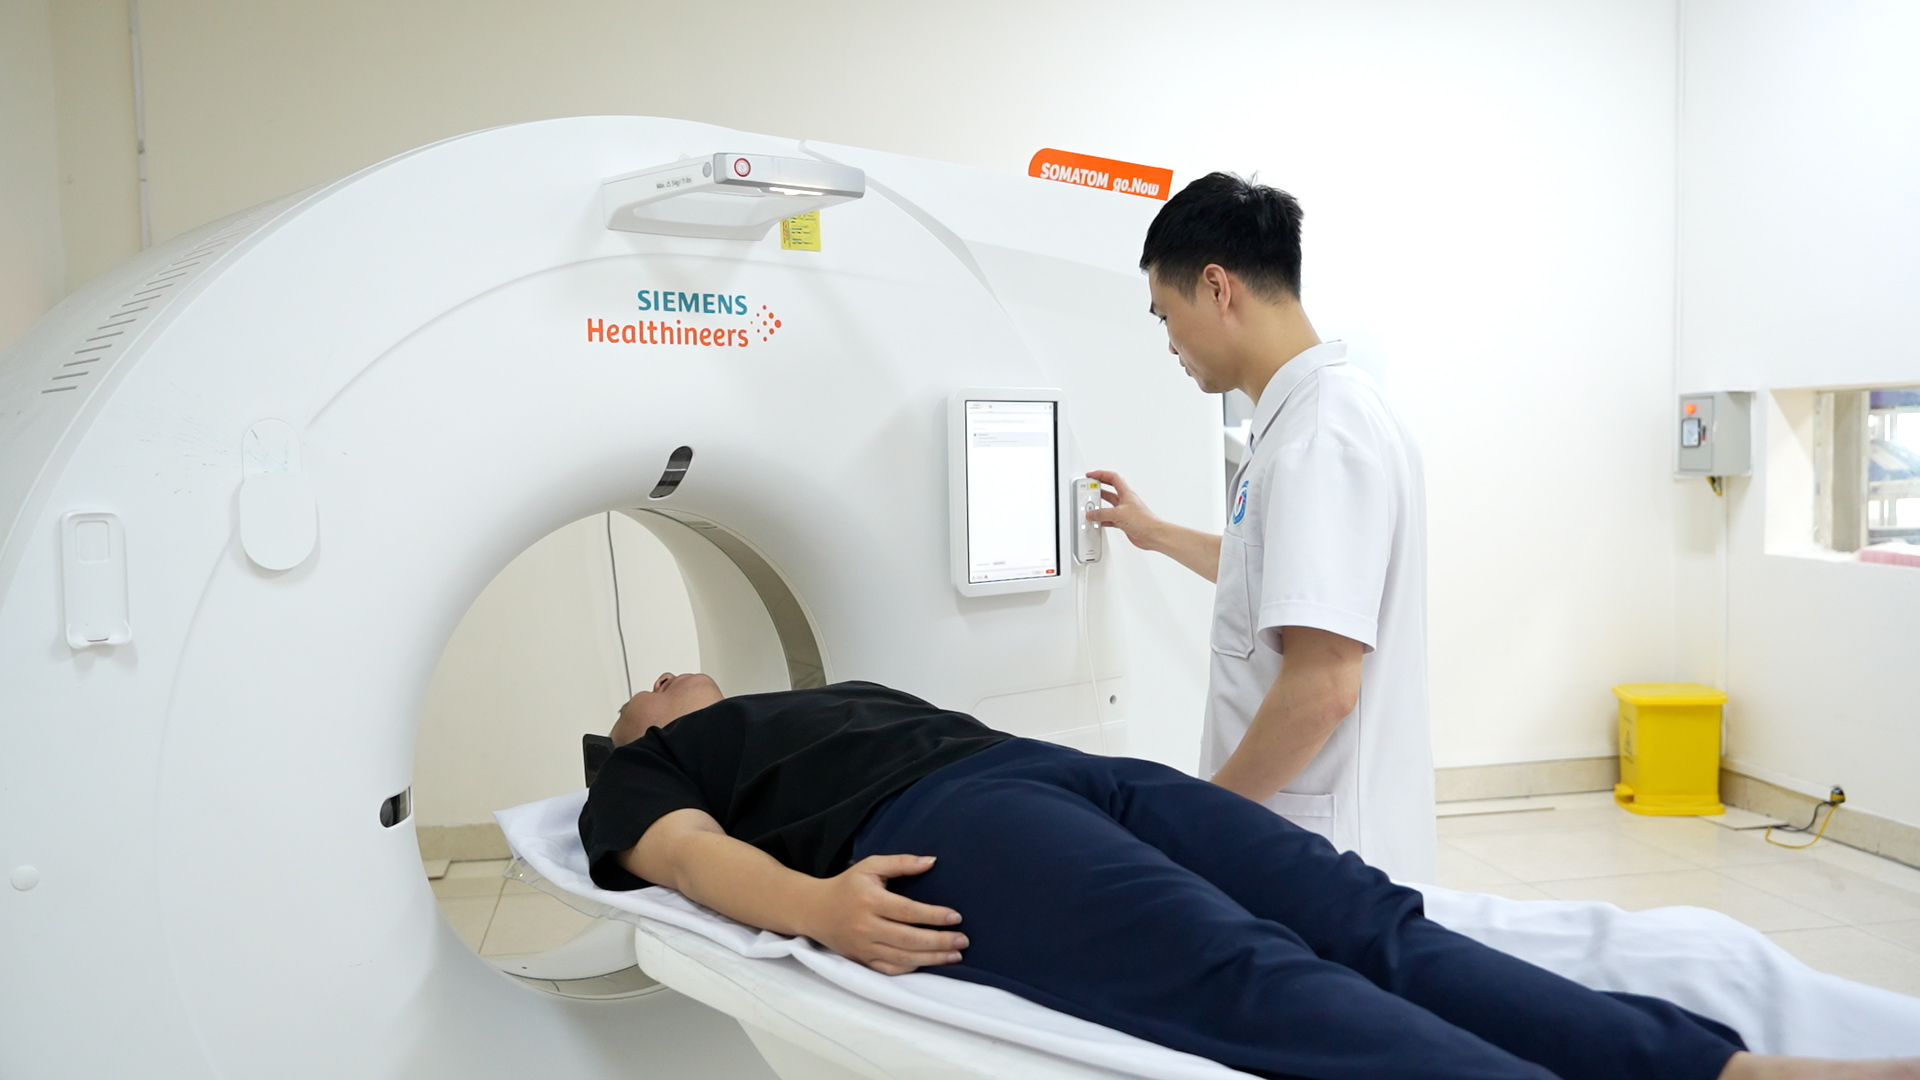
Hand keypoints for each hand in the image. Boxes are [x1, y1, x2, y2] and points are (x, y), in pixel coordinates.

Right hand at [798, 854, 966, 974]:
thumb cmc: (847, 885)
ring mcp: (864, 947)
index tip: (956, 917)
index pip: (908, 911)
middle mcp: (866, 926)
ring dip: (932, 958)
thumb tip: (931, 861)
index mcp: (870, 900)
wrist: (815, 910)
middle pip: (908, 938)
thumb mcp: (870, 866)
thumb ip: (901, 863)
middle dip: (939, 941)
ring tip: (955, 955)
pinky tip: (929, 962)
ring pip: (902, 957)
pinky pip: (890, 969)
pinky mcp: (862, 960)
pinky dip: (911, 968)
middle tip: (963, 940)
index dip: (934, 916)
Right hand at [1083, 470, 1165, 550]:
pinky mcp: (1124, 522)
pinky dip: (1103, 519)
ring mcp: (1125, 511)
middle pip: (1109, 490)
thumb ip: (1102, 513)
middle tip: (1089, 489)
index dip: (1101, 474)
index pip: (1112, 478)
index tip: (1091, 476)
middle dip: (1098, 488)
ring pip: (1109, 504)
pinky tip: (1099, 521)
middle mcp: (1126, 500)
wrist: (1152, 535)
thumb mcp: (1118, 514)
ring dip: (1100, 504)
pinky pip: (1110, 518)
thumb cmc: (1144, 521)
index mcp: (1126, 493)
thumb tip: (1092, 514)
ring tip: (1091, 504)